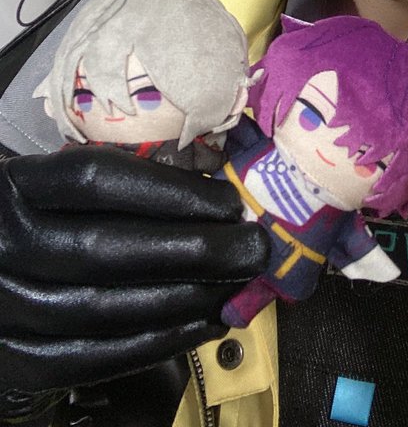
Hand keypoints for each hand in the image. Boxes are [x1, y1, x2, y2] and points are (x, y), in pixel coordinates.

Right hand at [0, 148, 268, 394]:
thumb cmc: (34, 214)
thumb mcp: (54, 180)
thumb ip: (117, 179)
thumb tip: (211, 186)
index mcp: (16, 185)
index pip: (97, 180)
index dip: (169, 191)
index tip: (228, 200)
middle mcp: (3, 245)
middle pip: (105, 248)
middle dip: (193, 250)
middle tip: (251, 248)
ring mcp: (3, 306)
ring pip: (103, 310)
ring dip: (182, 302)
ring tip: (234, 290)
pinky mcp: (14, 359)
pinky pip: (89, 360)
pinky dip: (153, 345)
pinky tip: (199, 327)